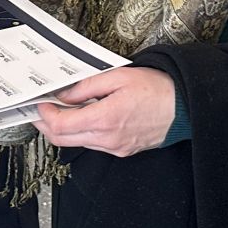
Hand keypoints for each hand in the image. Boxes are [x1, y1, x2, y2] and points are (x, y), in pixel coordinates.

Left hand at [34, 67, 177, 157]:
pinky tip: (86, 117)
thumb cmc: (158, 89)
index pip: (60, 125)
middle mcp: (108, 139)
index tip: (41, 103)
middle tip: (42, 109)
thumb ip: (87, 86)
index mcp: (105, 119)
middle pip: (63, 140)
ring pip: (78, 143)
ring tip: (65, 109)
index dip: (45, 114)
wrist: (186, 107)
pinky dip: (83, 132)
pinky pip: (94, 144)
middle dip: (47, 125)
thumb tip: (65, 94)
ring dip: (65, 128)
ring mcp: (115, 147)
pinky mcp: (123, 150)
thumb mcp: (118, 77)